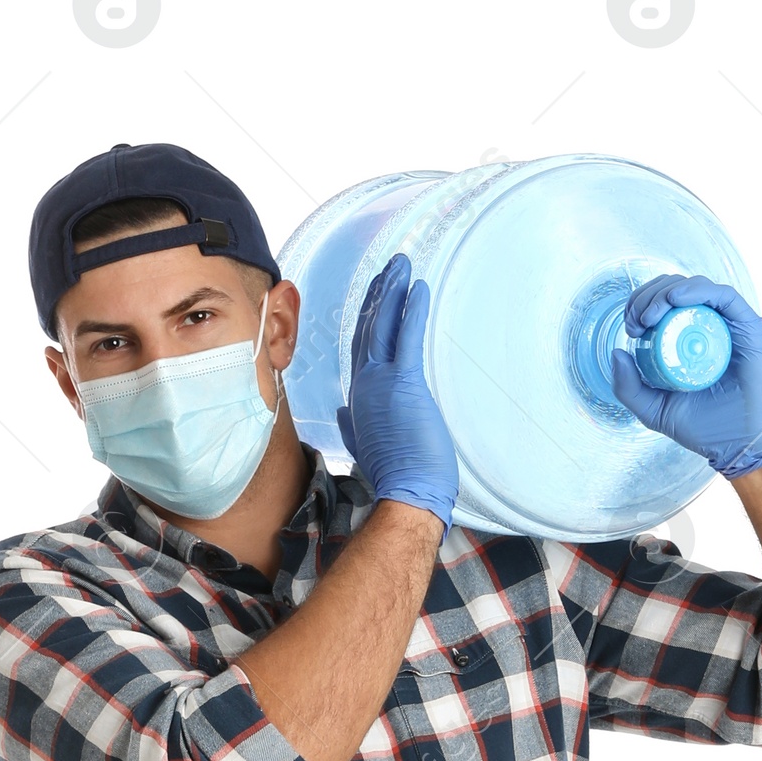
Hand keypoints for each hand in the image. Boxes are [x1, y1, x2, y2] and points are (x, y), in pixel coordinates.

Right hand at [337, 252, 458, 529]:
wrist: (406, 495)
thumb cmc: (395, 477)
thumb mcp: (367, 447)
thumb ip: (353, 426)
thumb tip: (342, 413)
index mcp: (360, 398)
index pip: (362, 349)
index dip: (369, 318)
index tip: (376, 295)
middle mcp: (366, 385)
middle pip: (370, 328)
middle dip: (381, 294)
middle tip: (391, 267)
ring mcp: (382, 382)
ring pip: (384, 326)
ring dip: (394, 291)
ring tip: (403, 265)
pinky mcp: (404, 383)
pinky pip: (407, 337)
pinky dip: (412, 310)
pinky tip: (419, 287)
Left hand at [611, 273, 761, 481]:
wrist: (742, 446)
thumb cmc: (705, 429)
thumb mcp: (654, 410)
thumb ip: (630, 388)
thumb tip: (617, 353)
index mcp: (690, 341)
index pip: (663, 306)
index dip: (641, 304)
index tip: (631, 326)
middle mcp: (710, 327)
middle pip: (676, 290)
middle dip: (649, 297)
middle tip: (637, 322)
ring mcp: (730, 324)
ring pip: (697, 287)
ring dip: (667, 293)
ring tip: (650, 316)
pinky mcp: (749, 325)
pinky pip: (723, 296)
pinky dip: (697, 291)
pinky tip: (675, 300)